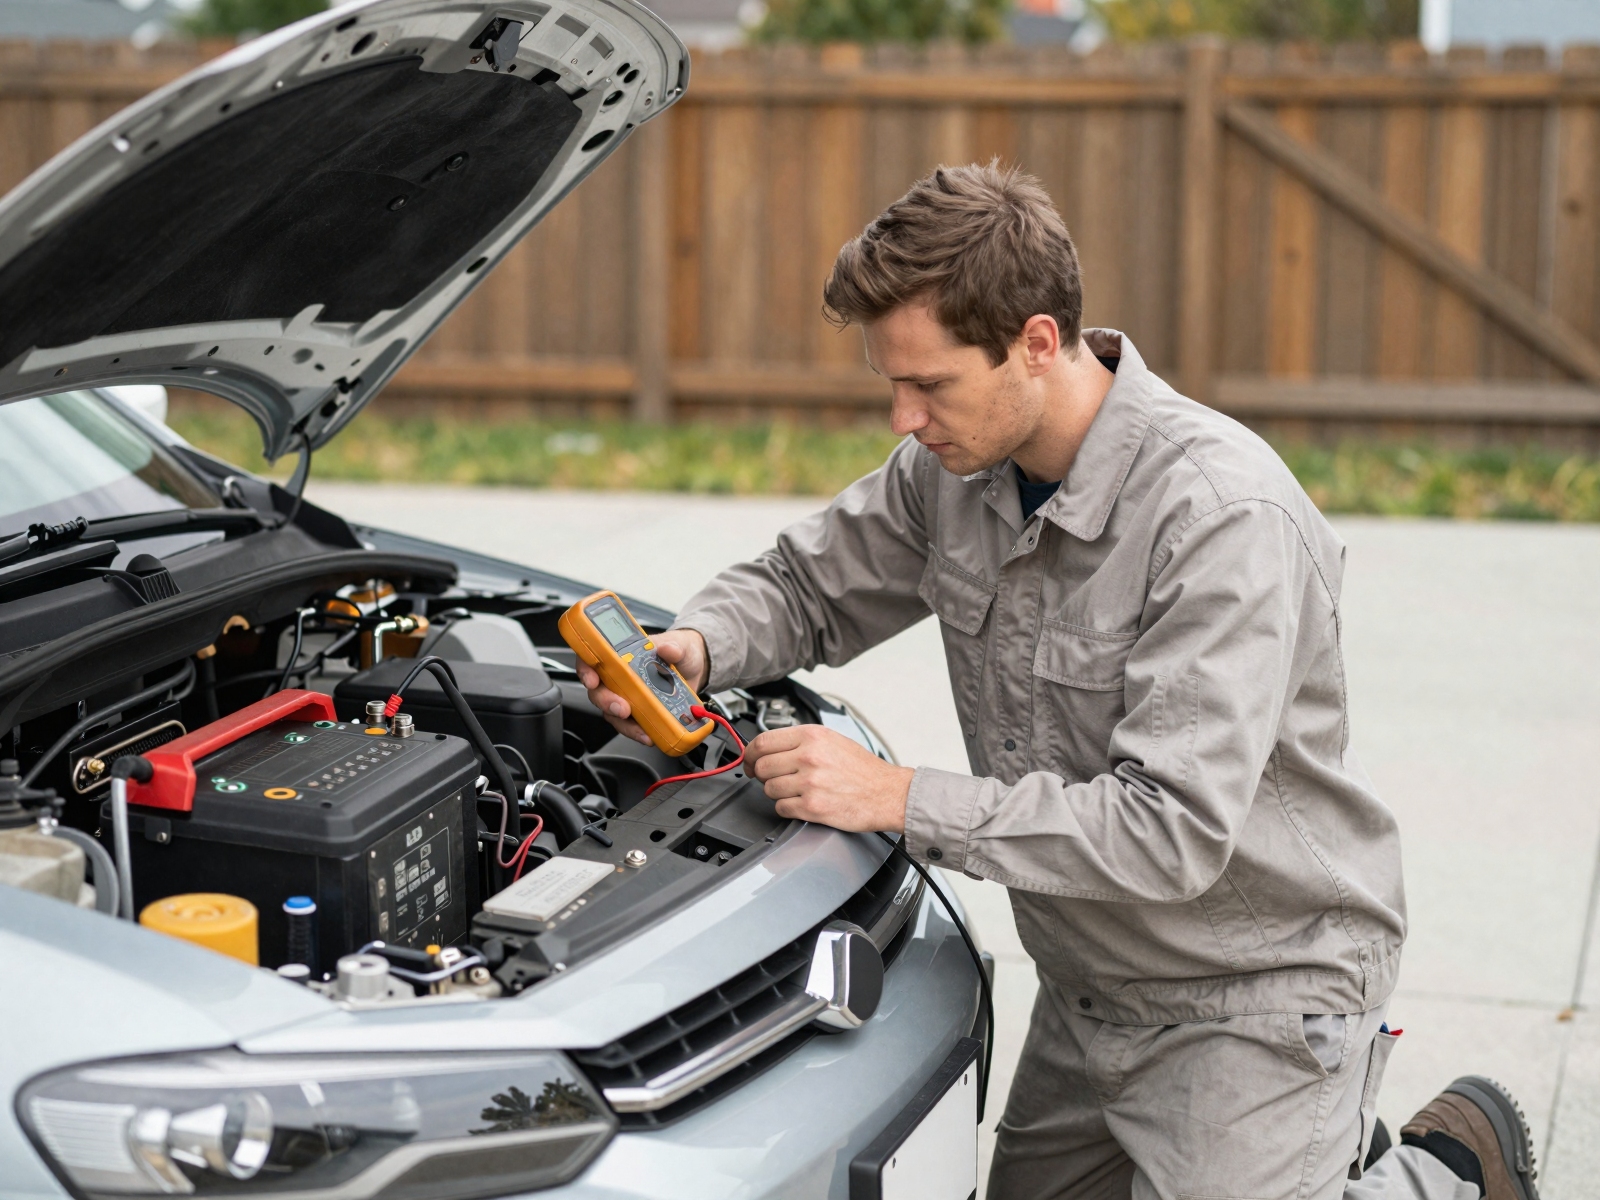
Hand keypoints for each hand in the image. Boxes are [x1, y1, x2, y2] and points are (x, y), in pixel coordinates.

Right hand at [576, 628, 707, 745]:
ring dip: (622, 723)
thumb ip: (674, 646)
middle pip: (599, 691)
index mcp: (622, 655)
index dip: (586, 669)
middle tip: (622, 708)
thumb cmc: (680, 651)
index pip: (593, 658)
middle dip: (606, 702)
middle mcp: (620, 676)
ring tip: (639, 729)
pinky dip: (638, 732)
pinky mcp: (641, 712)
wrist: (696, 669)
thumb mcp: (680, 645)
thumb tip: (668, 649)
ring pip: (612, 712)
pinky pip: (631, 725)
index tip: (592, 680)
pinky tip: (649, 735)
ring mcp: (629, 696)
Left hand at [744, 724, 913, 833]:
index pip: (763, 742)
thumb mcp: (832, 740)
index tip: (748, 760)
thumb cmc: (864, 770)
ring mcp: (810, 782)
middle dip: (760, 775)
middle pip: (761, 766)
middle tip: (768, 778)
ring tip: (794, 790)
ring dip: (776, 792)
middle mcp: (809, 756)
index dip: (749, 753)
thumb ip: (800, 741)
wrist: (888, 793)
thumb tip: (769, 748)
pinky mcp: (813, 807)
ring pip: (769, 788)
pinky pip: (781, 808)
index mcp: (812, 736)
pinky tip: (801, 803)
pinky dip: (786, 808)